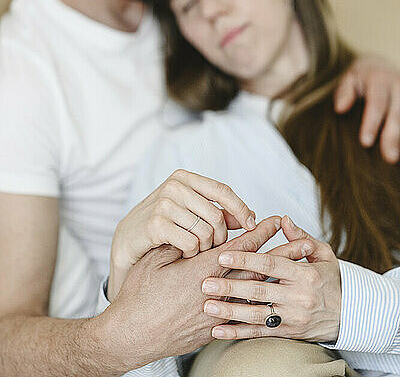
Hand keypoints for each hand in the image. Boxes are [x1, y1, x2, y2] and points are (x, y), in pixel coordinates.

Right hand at [100, 217, 281, 371]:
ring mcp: (216, 315)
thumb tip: (195, 228)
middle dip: (282, 254)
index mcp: (201, 270)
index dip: (260, 232)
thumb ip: (179, 241)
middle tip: (305, 242)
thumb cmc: (139, 295)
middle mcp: (214, 292)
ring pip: (255, 294)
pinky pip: (243, 319)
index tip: (276, 220)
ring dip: (278, 280)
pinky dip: (261, 307)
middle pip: (256, 270)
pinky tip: (274, 303)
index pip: (239, 247)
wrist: (131, 335)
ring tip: (298, 272)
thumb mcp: (155, 259)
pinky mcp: (212, 332)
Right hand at [109, 169, 255, 299]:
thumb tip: (250, 216)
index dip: (240, 208)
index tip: (252, 225)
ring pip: (205, 231)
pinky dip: (191, 253)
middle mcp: (174, 186)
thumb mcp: (189, 213)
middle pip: (216, 215)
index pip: (222, 190)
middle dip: (220, 237)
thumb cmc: (162, 227)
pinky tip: (184, 254)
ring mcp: (163, 203)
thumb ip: (217, 212)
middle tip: (212, 248)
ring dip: (205, 248)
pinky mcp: (155, 224)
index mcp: (184, 178)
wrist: (126, 242)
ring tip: (195, 251)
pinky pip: (190, 242)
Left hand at [202, 216, 340, 342]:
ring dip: (230, 312)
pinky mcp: (288, 334)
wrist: (350, 315)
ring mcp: (292, 318)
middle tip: (206, 283)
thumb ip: (300, 237)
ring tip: (208, 306)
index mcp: (305, 274)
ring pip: (256, 315)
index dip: (246, 259)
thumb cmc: (332, 280)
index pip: (271, 264)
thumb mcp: (323, 254)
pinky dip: (238, 334)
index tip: (223, 255)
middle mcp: (298, 297)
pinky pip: (259, 334)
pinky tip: (218, 331)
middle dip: (230, 286)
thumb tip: (283, 220)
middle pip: (259, 291)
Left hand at [334, 56, 399, 162]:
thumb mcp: (349, 78)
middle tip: (389, 157)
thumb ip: (344, 91)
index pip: (376, 103)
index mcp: (379, 79)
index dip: (371, 123)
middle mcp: (397, 85)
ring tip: (396, 157)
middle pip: (397, 113)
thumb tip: (340, 108)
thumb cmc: (361, 77)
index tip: (365, 142)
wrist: (381, 65)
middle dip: (393, 135)